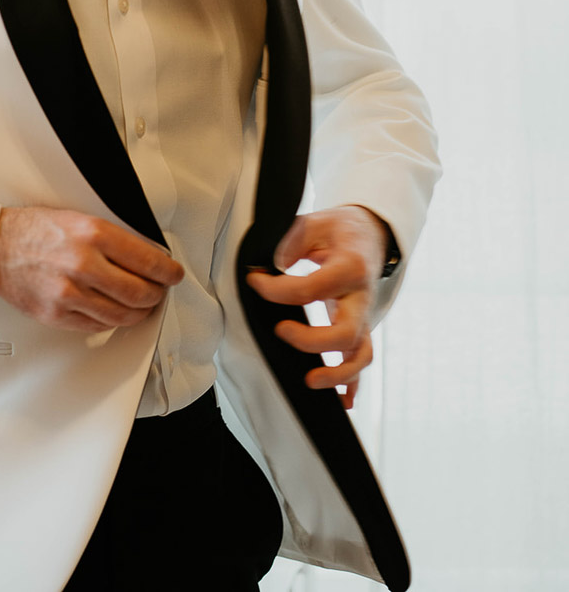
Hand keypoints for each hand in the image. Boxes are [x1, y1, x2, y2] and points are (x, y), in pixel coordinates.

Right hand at [0, 206, 183, 332]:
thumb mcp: (79, 217)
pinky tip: (115, 312)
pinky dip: (112, 320)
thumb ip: (112, 237)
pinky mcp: (57, 314)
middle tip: (160, 290)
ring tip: (142, 305)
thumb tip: (146, 255)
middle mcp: (83, 263)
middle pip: (140, 292)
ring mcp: (69, 293)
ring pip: (122, 315)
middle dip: (157, 294)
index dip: (168, 272)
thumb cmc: (35, 230)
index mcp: (92, 233)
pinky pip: (97, 325)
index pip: (148, 260)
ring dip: (139, 312)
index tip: (174, 274)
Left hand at [245, 206, 388, 409]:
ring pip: (360, 355)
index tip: (254, 282)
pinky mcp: (360, 328)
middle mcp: (361, 297)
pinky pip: (361, 361)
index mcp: (350, 266)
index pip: (312, 287)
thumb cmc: (338, 230)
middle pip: (346, 332)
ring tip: (308, 380)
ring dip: (337, 373)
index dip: (277, 290)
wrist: (369, 234)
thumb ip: (292, 241)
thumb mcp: (315, 222)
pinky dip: (352, 384)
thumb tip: (270, 266)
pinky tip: (341, 401)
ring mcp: (363, 316)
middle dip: (312, 341)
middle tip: (280, 332)